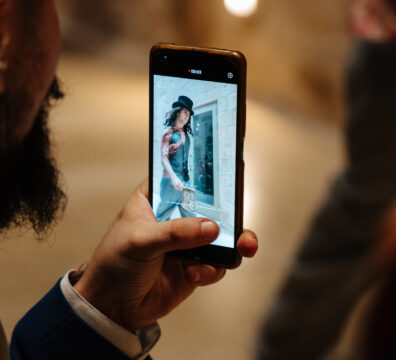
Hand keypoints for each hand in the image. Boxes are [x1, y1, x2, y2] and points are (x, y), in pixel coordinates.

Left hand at [74, 178, 257, 330]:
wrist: (112, 306)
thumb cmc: (114, 263)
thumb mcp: (140, 240)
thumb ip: (175, 233)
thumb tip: (212, 227)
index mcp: (156, 199)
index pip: (182, 178)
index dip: (204, 174)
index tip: (228, 173)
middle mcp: (175, 218)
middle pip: (210, 207)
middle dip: (231, 212)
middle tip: (243, 217)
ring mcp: (187, 243)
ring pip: (221, 237)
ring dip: (234, 242)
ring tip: (242, 248)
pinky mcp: (194, 266)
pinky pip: (216, 264)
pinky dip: (211, 269)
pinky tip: (194, 275)